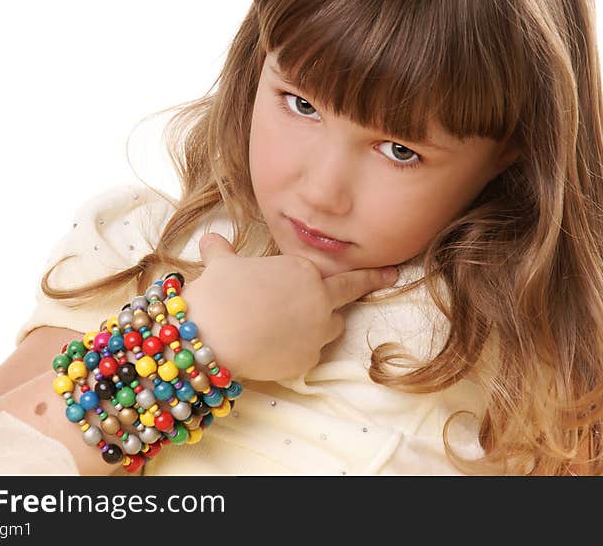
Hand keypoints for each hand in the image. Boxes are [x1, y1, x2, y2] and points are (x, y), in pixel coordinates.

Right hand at [178, 233, 398, 380]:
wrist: (211, 335)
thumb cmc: (219, 293)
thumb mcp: (221, 265)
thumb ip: (222, 253)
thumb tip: (210, 241)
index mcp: (305, 272)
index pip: (342, 272)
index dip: (367, 272)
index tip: (390, 271)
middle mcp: (319, 300)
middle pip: (346, 297)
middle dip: (366, 287)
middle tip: (391, 278)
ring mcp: (316, 333)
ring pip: (331, 328)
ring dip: (320, 324)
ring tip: (293, 324)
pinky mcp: (305, 361)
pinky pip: (309, 354)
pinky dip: (297, 350)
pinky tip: (274, 347)